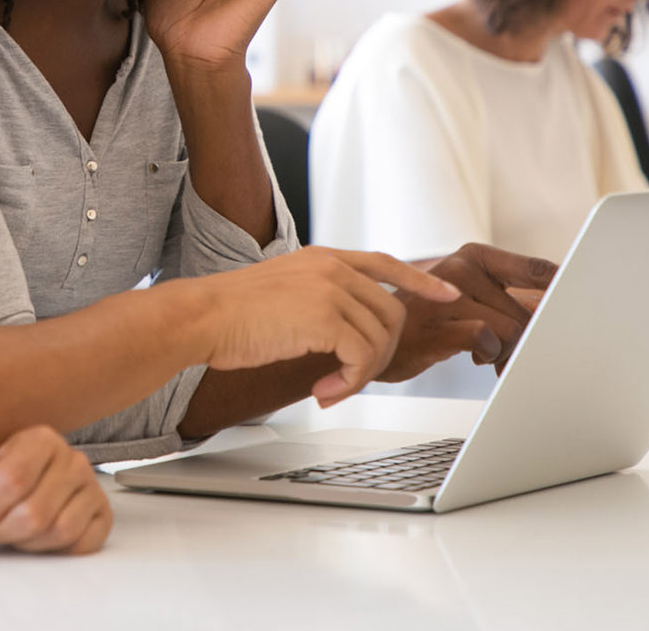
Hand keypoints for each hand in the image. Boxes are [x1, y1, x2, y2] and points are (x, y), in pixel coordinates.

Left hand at [0, 426, 111, 554]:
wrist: (35, 478)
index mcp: (39, 438)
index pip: (14, 478)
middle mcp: (70, 457)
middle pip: (34, 511)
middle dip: (2, 531)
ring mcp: (90, 484)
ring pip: (57, 529)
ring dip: (26, 542)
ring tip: (12, 531)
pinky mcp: (102, 512)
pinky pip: (81, 542)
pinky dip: (54, 549)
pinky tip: (38, 536)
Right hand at [194, 247, 460, 406]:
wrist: (203, 317)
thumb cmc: (231, 314)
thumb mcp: (283, 290)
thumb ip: (317, 297)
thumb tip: (343, 329)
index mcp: (322, 258)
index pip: (384, 262)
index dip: (419, 279)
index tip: (445, 293)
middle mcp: (331, 267)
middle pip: (392, 310)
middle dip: (382, 352)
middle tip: (352, 377)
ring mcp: (330, 289)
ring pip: (380, 338)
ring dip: (362, 374)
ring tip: (332, 389)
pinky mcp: (325, 317)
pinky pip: (361, 356)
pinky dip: (350, 383)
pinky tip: (324, 391)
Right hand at [377, 244, 557, 382]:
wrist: (378, 337)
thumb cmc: (431, 319)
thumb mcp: (470, 297)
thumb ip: (512, 299)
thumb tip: (564, 306)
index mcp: (475, 255)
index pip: (537, 269)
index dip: (565, 288)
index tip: (587, 301)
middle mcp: (461, 267)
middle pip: (527, 312)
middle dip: (527, 341)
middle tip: (510, 354)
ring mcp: (446, 294)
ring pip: (511, 328)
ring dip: (508, 353)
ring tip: (490, 357)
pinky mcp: (436, 324)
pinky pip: (487, 340)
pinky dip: (489, 355)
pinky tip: (474, 356)